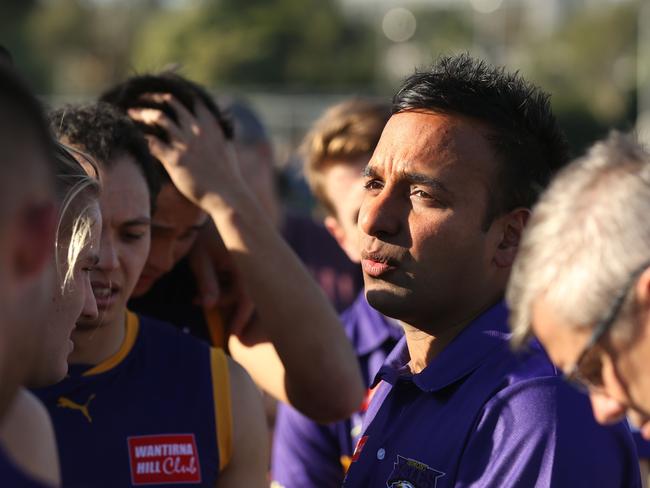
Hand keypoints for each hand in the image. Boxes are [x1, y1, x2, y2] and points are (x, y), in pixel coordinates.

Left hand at [128, 94, 242, 208]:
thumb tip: (223, 117)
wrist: (226, 194)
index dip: (175, 88)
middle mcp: (197, 129)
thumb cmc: (227, 174)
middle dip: (153, 97)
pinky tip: (133, 134)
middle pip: (171, 102)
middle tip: (141, 97)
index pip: (190, 97)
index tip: (163, 90)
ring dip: (142, 113)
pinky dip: (141, 135)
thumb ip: (221, 129)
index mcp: (210, 124)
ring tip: (131, 112)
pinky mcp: (175, 159)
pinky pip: (152, 142)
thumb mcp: (227, 145)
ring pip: (158, 117)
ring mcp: (186, 143)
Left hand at [188, 221, 254, 334]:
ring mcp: (256, 260)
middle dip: (234, 311)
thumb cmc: (202, 232)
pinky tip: (210, 288)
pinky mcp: (253, 258)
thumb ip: (207, 281)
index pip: (248, 298)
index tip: (233, 336)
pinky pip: (246, 279)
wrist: (215, 205)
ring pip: (246, 288)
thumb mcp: (200, 257)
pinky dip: (229, 287)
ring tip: (198, 300)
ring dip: (225, 297)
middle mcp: (256, 261)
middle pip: (249, 296)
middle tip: (221, 327)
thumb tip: (209, 307)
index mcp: (246, 261)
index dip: (241, 319)